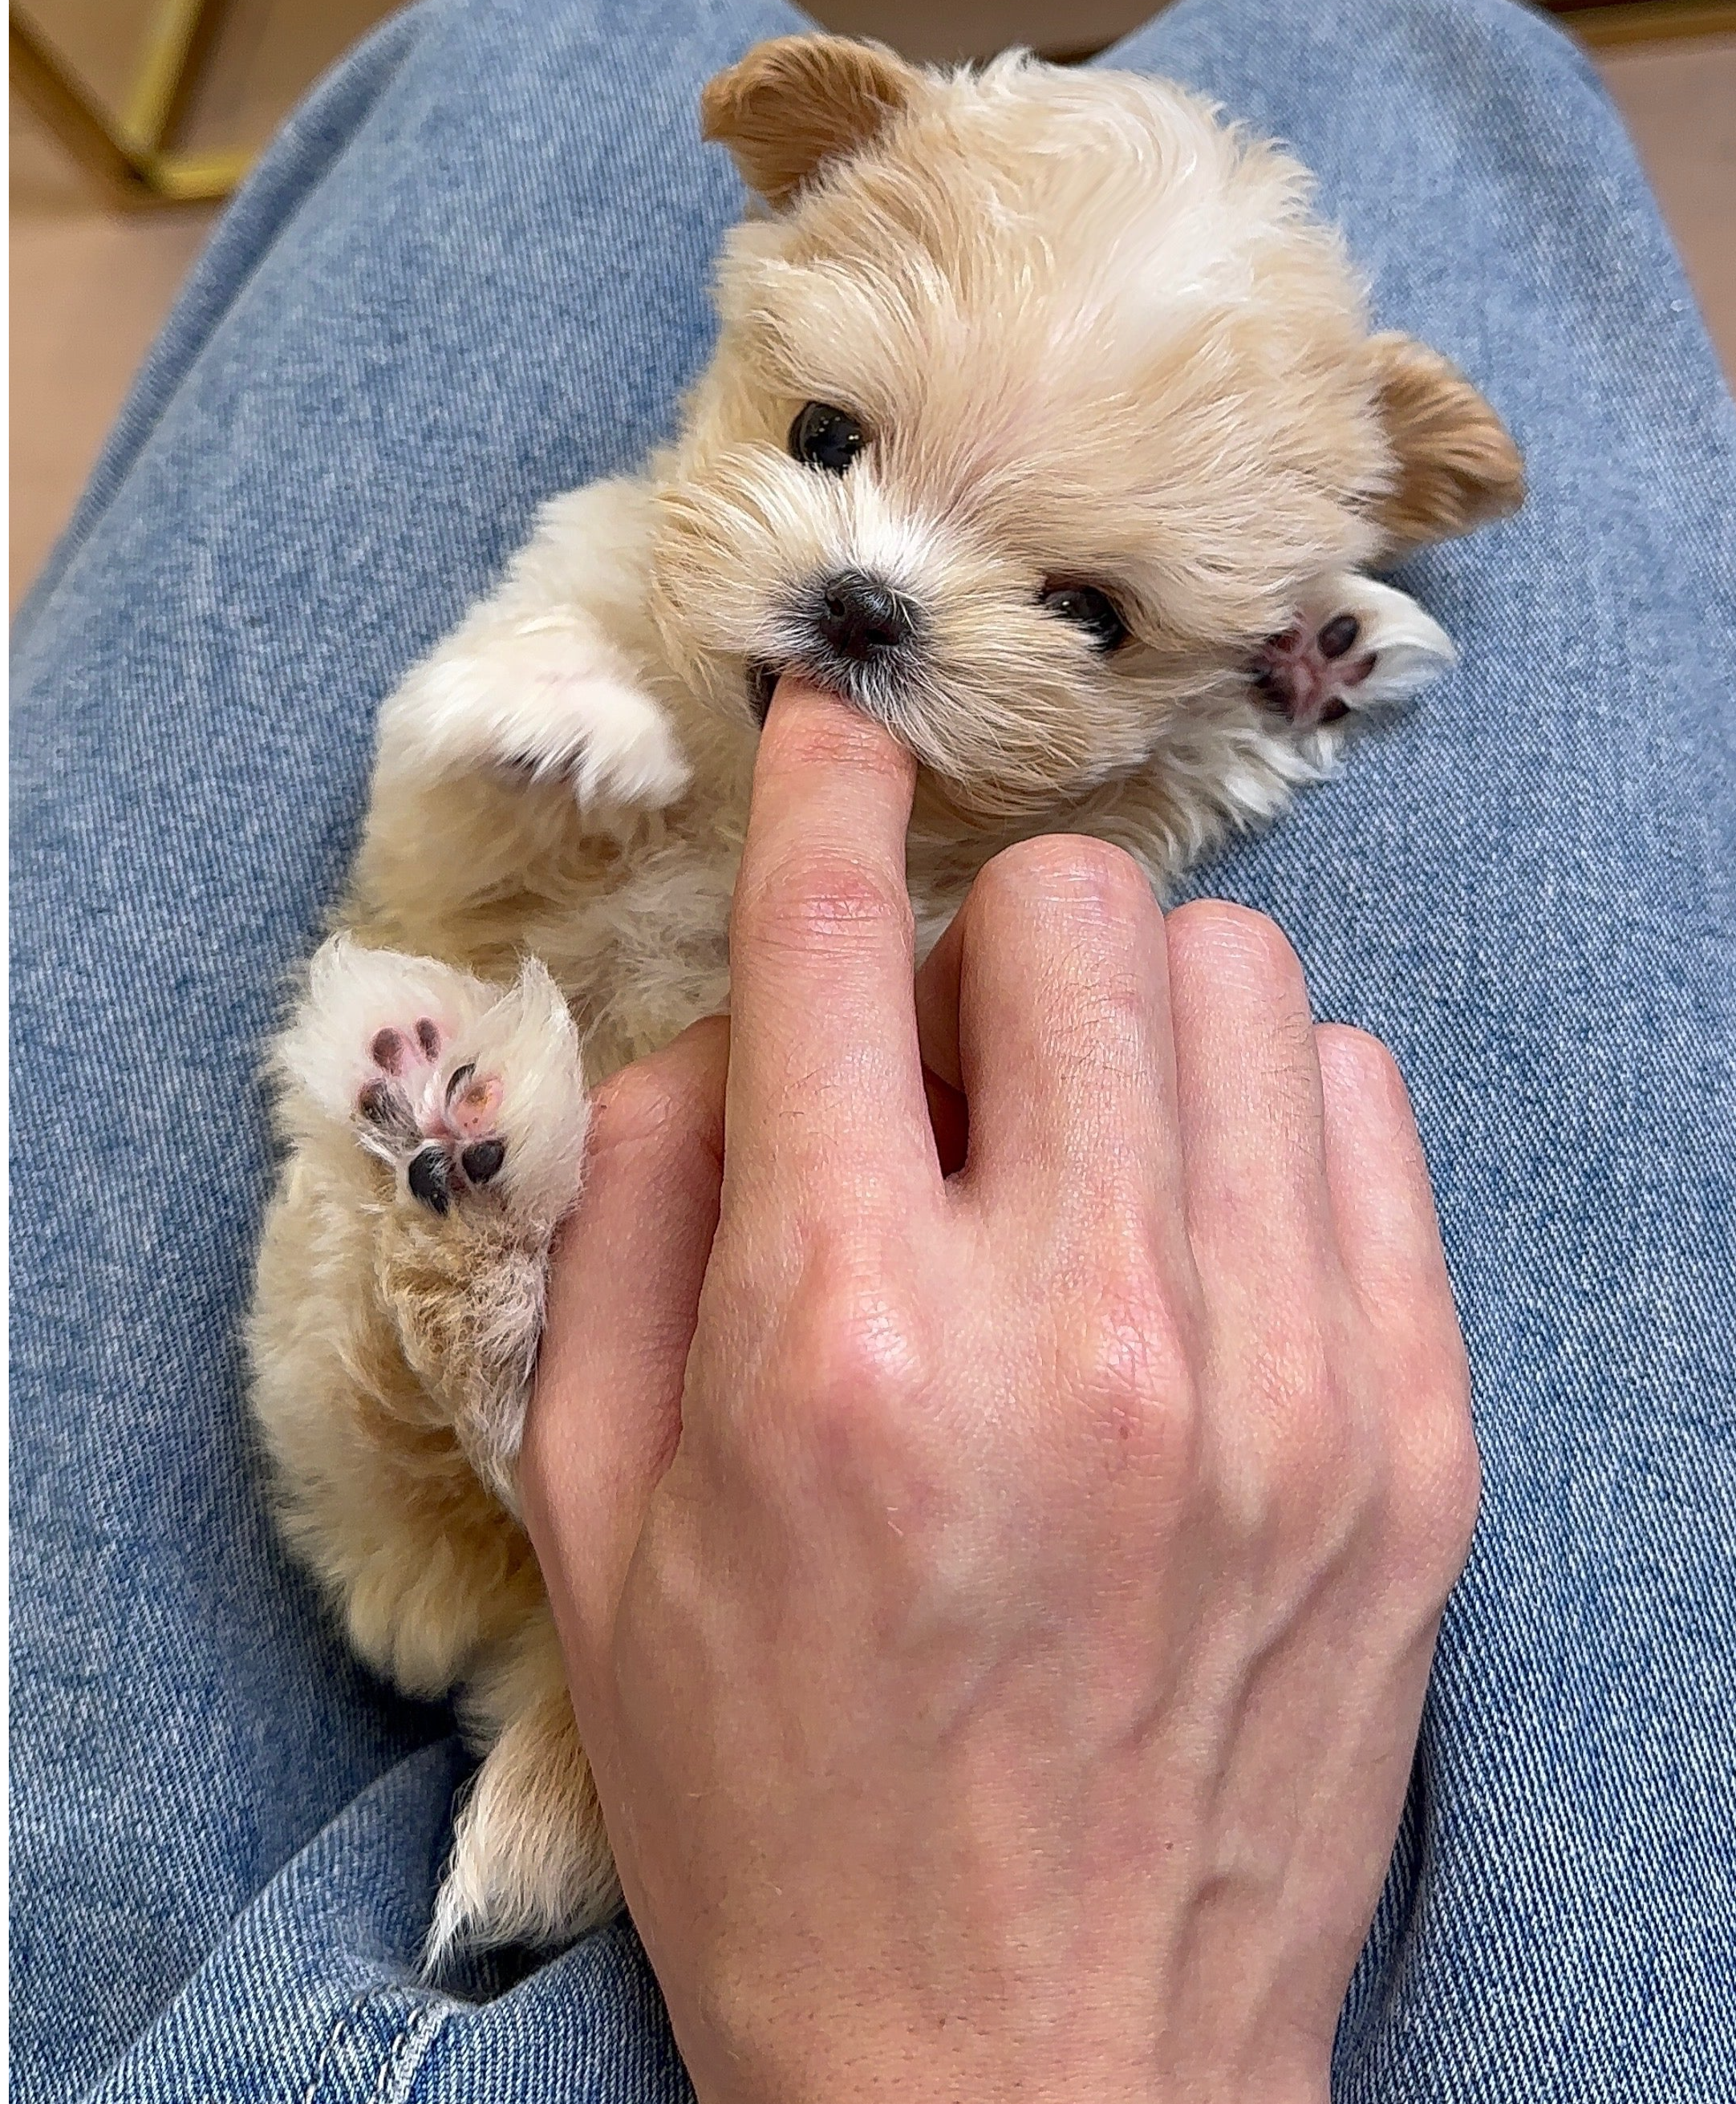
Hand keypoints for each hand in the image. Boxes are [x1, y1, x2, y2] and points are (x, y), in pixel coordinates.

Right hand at [520, 683, 1477, 2103]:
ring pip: (1245, 985)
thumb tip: (736, 1023)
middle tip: (944, 1074)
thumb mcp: (597, 1526)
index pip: (841, 944)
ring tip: (1075, 1160)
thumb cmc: (778, 1805)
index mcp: (843, 1344)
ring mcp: (1286, 1381)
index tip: (837, 723)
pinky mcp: (1414, 1442)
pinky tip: (1192, 1235)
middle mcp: (1084, 1332)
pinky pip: (1365, 1119)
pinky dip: (1261, 1122)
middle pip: (1079, 916)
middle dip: (983, 943)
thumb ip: (634, 1219)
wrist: (1031, 2081)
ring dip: (1129, 1025)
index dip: (828, 789)